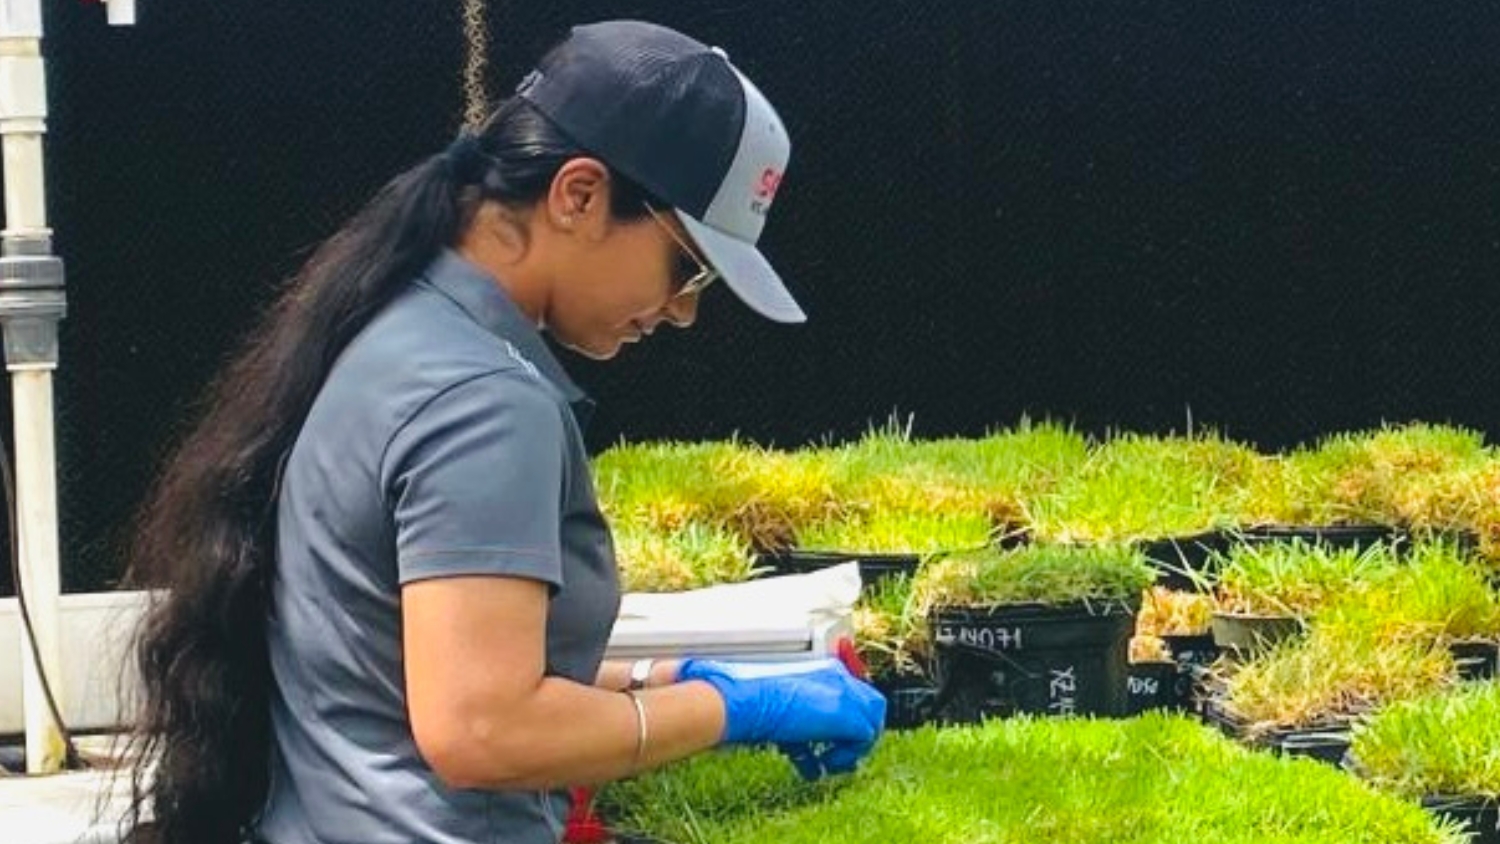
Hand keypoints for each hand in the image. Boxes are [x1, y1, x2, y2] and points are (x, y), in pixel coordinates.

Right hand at [676, 657, 885, 778]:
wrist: (745, 701)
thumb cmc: (750, 703)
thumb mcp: (781, 714)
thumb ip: (801, 731)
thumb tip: (810, 758)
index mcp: (821, 670)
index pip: (847, 696)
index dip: (840, 725)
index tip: (824, 746)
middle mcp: (837, 677)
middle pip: (868, 704)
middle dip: (856, 733)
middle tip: (836, 756)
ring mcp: (844, 693)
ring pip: (873, 720)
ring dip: (854, 745)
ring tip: (830, 763)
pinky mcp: (847, 713)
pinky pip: (865, 738)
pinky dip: (844, 756)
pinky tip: (820, 764)